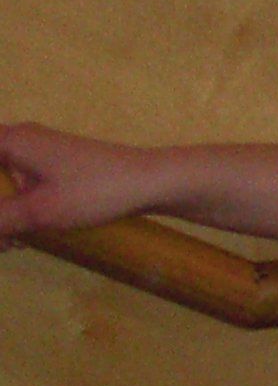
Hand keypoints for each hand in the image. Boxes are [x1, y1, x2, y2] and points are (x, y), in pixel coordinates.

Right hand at [0, 125, 174, 240]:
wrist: (153, 182)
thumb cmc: (96, 190)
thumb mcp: (38, 211)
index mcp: (9, 141)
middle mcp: (19, 140)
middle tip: (3, 240)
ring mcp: (36, 153)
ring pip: (0, 184)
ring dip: (0, 215)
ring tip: (9, 245)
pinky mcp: (53, 168)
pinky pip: (18, 187)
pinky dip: (15, 210)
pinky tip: (21, 238)